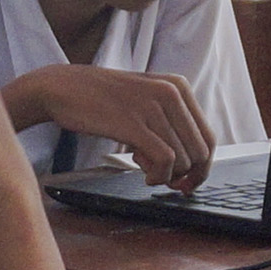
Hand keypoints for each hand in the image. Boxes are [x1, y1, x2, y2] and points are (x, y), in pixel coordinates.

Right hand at [21, 64, 218, 189]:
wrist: (62, 88)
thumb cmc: (101, 99)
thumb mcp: (144, 100)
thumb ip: (169, 124)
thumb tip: (188, 166)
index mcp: (178, 86)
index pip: (208, 136)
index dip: (203, 167)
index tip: (190, 181)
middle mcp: (171, 93)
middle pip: (200, 151)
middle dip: (187, 176)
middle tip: (168, 183)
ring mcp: (152, 107)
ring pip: (183, 159)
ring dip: (167, 176)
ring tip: (146, 171)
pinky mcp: (134, 123)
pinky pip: (165, 160)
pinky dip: (158, 176)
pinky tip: (144, 175)